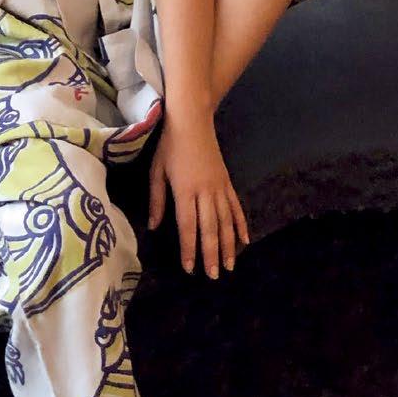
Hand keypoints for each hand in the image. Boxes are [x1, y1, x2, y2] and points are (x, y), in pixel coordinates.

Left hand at [147, 110, 249, 278]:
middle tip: (215, 275)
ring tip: (230, 265)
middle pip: (210, 228)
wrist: (192, 120)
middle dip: (212, 254)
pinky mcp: (227, 182)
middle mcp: (205, 192)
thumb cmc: (170, 145)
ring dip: (228, 245)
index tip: (190, 269)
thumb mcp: (157, 171)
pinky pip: (236, 207)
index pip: (188, 226)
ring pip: (226, 221)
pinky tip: (244, 240)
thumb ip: (157, 200)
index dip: (189, 248)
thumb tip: (152, 227)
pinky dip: (241, 224)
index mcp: (185, 190)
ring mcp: (219, 187)